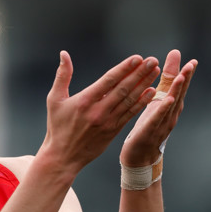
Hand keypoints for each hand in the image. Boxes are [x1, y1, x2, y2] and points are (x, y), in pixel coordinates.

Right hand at [43, 51, 160, 173]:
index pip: (109, 80)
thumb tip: (64, 54)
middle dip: (140, 73)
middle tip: (153, 60)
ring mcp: (108, 122)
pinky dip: (141, 103)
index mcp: (84, 101)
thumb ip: (62, 76)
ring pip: (129, 100)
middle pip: (123, 88)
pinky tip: (151, 92)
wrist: (63, 157)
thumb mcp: (54, 100)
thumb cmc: (57, 127)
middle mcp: (98, 111)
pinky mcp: (113, 131)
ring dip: (144, 84)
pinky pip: (130, 114)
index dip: (124, 68)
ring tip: (156, 72)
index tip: (138, 58)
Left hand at [120, 50, 196, 166]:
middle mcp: (169, 115)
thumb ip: (164, 84)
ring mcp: (162, 124)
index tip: (192, 61)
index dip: (186, 75)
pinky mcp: (150, 131)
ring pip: (170, 105)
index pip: (179, 89)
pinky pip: (157, 118)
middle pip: (179, 95)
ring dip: (176, 91)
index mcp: (170, 107)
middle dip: (185, 80)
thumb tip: (170, 66)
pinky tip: (167, 100)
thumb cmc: (148, 127)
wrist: (139, 156)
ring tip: (182, 77)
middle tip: (190, 65)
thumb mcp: (156, 103)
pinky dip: (163, 109)